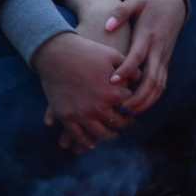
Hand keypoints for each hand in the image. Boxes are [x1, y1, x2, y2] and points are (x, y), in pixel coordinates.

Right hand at [41, 0, 130, 133]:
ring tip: (113, 134)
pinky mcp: (65, 117)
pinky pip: (78, 136)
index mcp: (112, 94)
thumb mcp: (112, 55)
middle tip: (127, 122)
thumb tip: (140, 77)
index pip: (130, 106)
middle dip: (125, 123)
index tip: (134, 105)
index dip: (132, 104)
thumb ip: (129, 68)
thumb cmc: (86, 51)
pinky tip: (91, 143)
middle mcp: (98, 108)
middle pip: (118, 123)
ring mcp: (81, 114)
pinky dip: (86, 142)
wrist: (55, 53)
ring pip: (100, 134)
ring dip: (109, 136)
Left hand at [105, 0, 187, 114]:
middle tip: (121, 108)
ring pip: (159, 85)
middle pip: (152, 79)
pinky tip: (139, 107)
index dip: (126, 70)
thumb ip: (121, 12)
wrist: (174, 3)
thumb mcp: (135, 0)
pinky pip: (161, 84)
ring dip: (146, 101)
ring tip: (129, 113)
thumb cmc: (150, 2)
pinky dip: (152, 97)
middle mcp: (159, 50)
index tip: (112, 82)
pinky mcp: (166, 62)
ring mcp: (164, 58)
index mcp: (149, 36)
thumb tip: (108, 27)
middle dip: (138, 96)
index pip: (138, 57)